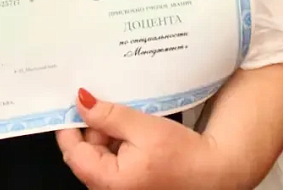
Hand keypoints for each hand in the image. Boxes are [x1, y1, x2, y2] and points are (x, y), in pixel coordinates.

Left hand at [54, 89, 254, 189]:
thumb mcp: (142, 126)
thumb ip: (108, 115)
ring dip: (107, 135)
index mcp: (109, 181)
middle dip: (93, 129)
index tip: (70, 104)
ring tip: (129, 120)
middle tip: (107, 105)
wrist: (213, 171)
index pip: (73, 152)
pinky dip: (118, 144)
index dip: (69, 126)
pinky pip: (112, 162)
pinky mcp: (129, 185)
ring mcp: (119, 189)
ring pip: (99, 156)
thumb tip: (82, 102)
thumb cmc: (184, 155)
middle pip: (85, 154)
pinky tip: (134, 133)